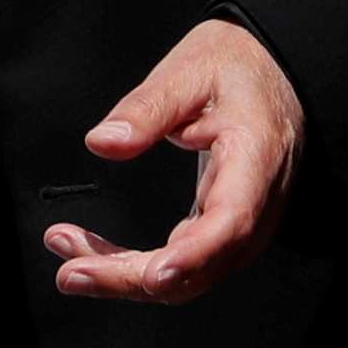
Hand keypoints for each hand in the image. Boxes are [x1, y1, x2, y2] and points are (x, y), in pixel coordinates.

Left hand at [50, 16, 302, 302]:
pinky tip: (99, 253)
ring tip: (71, 262)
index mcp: (254, 163)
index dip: (192, 255)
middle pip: (202, 268)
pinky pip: (187, 261)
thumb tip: (102, 143)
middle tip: (71, 273)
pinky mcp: (225, 225)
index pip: (230, 222)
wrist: (276, 72)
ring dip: (128, 277)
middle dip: (133, 278)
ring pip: (190, 276)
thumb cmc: (238, 68)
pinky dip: (141, 265)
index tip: (151, 273)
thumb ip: (145, 109)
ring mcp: (244, 223)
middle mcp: (257, 206)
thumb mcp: (189, 72)